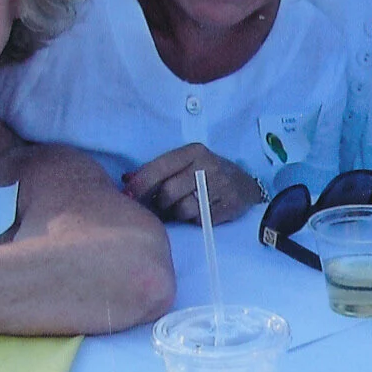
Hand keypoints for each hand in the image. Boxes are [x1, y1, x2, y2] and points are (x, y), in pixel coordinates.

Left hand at [124, 144, 265, 223]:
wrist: (245, 186)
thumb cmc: (207, 174)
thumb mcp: (186, 163)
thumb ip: (158, 170)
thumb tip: (126, 181)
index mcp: (194, 151)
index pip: (160, 168)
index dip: (140, 183)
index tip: (127, 195)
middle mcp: (208, 165)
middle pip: (169, 192)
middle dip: (160, 203)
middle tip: (161, 206)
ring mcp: (221, 186)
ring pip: (183, 209)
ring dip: (178, 214)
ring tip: (183, 208)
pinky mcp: (229, 206)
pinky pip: (200, 220)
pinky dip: (194, 220)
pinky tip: (198, 213)